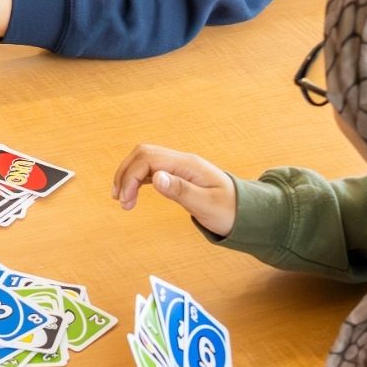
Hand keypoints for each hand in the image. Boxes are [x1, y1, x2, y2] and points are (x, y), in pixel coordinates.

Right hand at [111, 144, 237, 237]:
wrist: (246, 212)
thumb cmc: (229, 210)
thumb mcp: (206, 204)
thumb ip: (180, 190)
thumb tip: (156, 178)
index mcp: (188, 164)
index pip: (148, 159)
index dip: (130, 177)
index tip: (126, 200)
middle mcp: (182, 160)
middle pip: (142, 154)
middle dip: (125, 174)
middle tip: (120, 200)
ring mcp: (180, 166)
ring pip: (144, 159)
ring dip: (129, 175)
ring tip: (122, 199)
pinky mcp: (179, 174)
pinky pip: (152, 168)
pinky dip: (138, 179)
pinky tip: (133, 193)